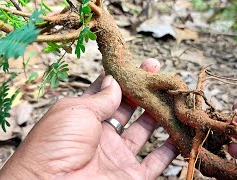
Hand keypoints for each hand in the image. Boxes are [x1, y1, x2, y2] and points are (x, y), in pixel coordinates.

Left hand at [0, 58, 178, 179]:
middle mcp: (103, 135)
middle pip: (130, 110)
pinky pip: (156, 162)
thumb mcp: (76, 111)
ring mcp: (118, 155)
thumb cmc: (55, 145)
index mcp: (86, 117)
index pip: (110, 93)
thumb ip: (100, 98)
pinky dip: (171, 149)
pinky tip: (181, 133)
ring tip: (176, 100)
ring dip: (161, 117)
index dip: (126, 79)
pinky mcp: (131, 176)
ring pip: (146, 132)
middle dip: (146, 93)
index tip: (143, 67)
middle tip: (164, 79)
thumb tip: (113, 80)